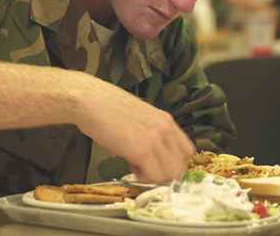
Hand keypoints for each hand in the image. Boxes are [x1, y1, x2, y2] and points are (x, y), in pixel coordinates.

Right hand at [74, 74, 195, 183]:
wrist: (91, 101)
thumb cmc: (108, 109)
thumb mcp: (140, 119)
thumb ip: (153, 135)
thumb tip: (155, 157)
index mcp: (167, 121)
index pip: (188, 152)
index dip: (175, 163)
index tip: (161, 166)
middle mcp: (166, 129)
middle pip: (181, 167)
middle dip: (165, 174)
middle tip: (147, 169)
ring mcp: (156, 140)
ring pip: (170, 175)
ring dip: (154, 177)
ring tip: (136, 166)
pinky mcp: (142, 151)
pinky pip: (153, 176)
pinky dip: (143, 178)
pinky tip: (129, 166)